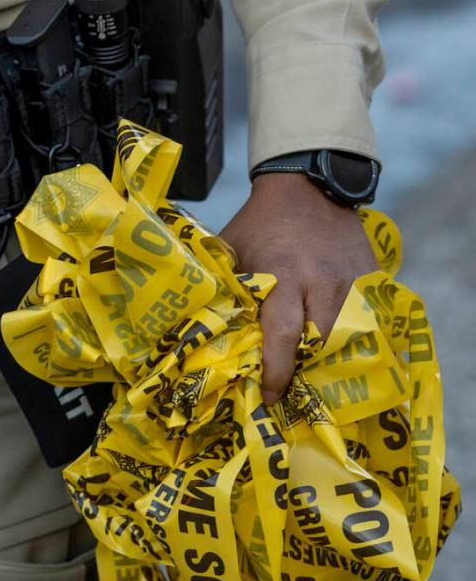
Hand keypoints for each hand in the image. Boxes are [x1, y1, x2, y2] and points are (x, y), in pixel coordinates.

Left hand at [219, 172, 378, 404]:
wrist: (309, 185)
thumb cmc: (259, 225)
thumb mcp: (232, 253)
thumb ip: (227, 293)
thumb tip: (209, 340)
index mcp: (285, 275)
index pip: (284, 334)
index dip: (276, 370)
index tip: (269, 395)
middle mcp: (323, 281)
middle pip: (320, 343)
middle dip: (304, 371)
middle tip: (288, 392)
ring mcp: (353, 280)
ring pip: (347, 336)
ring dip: (328, 359)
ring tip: (309, 376)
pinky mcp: (372, 278)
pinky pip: (365, 320)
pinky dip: (350, 339)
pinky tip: (334, 353)